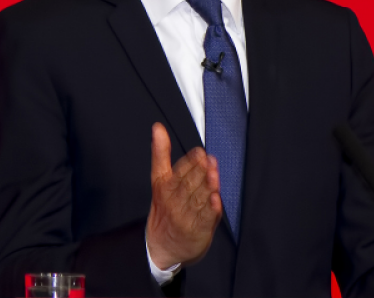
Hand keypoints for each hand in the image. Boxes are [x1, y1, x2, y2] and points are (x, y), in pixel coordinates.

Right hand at [145, 122, 221, 269]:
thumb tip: (158, 128)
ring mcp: (185, 217)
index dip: (189, 162)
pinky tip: (215, 199)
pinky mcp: (197, 230)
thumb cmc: (165, 208)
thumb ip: (161, 153)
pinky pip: (204, 218)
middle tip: (209, 160)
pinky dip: (210, 209)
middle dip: (200, 171)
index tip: (199, 153)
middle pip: (189, 183)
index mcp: (165, 187)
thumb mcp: (159, 179)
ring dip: (207, 186)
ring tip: (214, 174)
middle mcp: (174, 201)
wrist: (162, 245)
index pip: (178, 171)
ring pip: (198, 198)